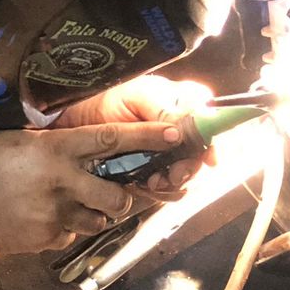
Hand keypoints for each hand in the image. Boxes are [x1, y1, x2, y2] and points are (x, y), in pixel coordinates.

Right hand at [0, 121, 185, 253]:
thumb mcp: (20, 139)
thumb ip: (56, 140)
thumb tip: (93, 138)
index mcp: (56, 149)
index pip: (111, 140)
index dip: (147, 138)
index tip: (177, 134)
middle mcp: (61, 182)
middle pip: (118, 196)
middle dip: (123, 198)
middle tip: (112, 194)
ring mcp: (56, 214)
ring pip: (98, 220)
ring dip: (90, 214)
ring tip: (64, 205)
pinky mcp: (48, 239)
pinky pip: (72, 235)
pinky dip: (65, 229)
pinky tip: (42, 218)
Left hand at [54, 76, 213, 192]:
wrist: (77, 123)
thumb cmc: (106, 100)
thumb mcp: (137, 97)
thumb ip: (163, 111)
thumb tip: (183, 132)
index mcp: (184, 102)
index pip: (212, 122)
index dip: (212, 142)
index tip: (207, 159)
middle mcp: (181, 129)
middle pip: (201, 156)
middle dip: (187, 169)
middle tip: (171, 175)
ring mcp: (168, 153)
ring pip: (187, 175)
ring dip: (171, 183)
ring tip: (150, 181)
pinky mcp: (154, 172)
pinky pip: (168, 189)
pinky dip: (158, 191)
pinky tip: (141, 185)